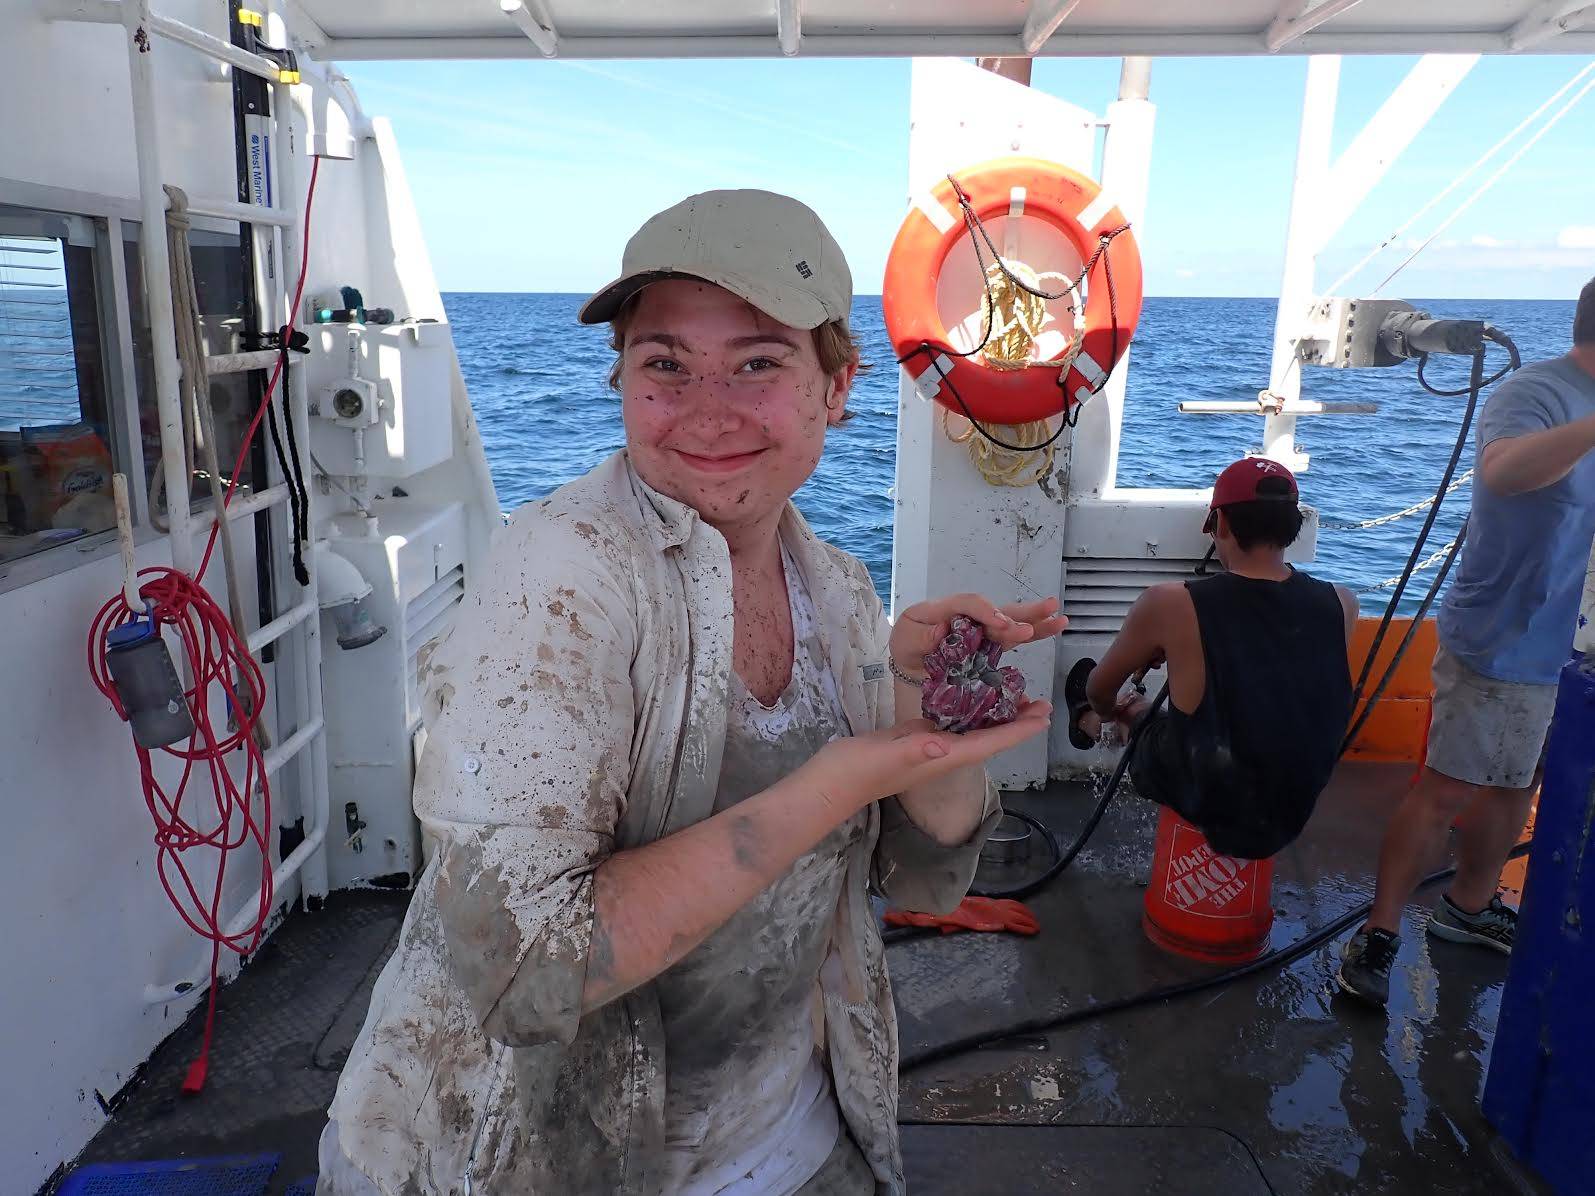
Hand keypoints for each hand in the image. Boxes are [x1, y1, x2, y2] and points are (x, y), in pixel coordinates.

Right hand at [800, 699, 1052, 813]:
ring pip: (972, 729)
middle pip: (989, 737)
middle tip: (1041, 702)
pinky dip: (967, 709)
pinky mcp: (914, 738)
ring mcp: (928, 747)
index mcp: (942, 756)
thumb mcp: (884, 756)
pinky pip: (951, 722)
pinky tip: (970, 695)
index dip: (1019, 730)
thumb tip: (944, 745)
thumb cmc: (855, 771)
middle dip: (1016, 722)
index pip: (990, 742)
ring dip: (996, 716)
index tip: (1044, 715)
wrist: (829, 783)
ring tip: (1015, 695)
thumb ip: (915, 750)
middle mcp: (942, 754)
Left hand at [890, 593, 1068, 681]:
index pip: (969, 604)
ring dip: (1037, 622)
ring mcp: (983, 633)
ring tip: (1059, 619)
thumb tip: (941, 630)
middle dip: (1023, 613)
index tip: (1001, 625)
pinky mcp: (990, 649)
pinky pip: (1012, 642)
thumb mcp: (906, 637)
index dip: (987, 612)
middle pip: (1000, 611)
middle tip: (1047, 612)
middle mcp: (971, 619)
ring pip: (1012, 624)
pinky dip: (1033, 637)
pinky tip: (1052, 633)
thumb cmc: (909, 646)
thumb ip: (921, 635)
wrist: (910, 666)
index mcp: (948, 610)